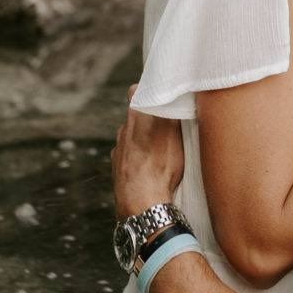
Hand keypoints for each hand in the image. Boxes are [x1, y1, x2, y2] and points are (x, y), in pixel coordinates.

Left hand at [111, 101, 184, 218]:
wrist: (142, 201)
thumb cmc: (160, 165)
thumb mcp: (174, 131)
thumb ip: (171, 109)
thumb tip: (175, 95)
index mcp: (135, 117)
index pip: (135, 91)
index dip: (146, 91)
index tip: (158, 96)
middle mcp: (123, 131)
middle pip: (136, 117)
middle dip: (150, 120)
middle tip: (168, 129)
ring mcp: (118, 151)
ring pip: (132, 139)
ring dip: (144, 142)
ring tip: (161, 154)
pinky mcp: (118, 169)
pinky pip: (129, 158)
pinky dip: (138, 161)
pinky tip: (150, 170)